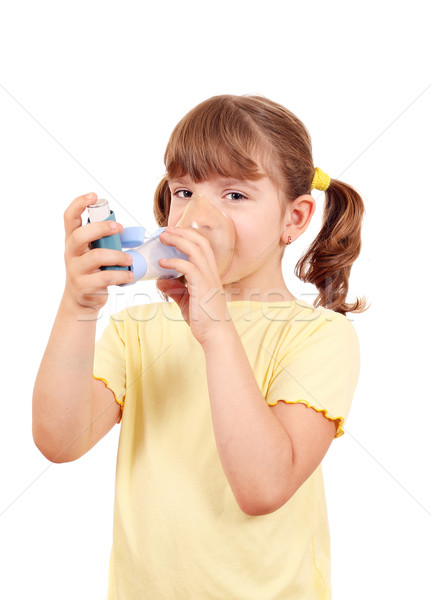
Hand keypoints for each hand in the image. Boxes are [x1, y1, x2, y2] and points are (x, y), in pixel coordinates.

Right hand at [63, 193, 133, 313]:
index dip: (79, 204)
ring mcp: (75, 270)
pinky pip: (105, 277)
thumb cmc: (91, 271)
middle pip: (80, 235)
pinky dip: (121, 275)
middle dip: (100, 228)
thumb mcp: (94, 252)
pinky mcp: (84, 286)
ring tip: (129, 259)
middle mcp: (71, 253)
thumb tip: (125, 230)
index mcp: (72, 240)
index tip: (94, 196)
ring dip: (117, 255)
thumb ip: (105, 240)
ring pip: (96, 257)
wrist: (81, 300)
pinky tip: (130, 275)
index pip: (69, 218)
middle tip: (117, 228)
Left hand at [156, 226, 231, 346]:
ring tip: (164, 238)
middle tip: (166, 230)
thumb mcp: (186, 302)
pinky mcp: (202, 286)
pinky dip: (174, 262)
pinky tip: (162, 263)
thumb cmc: (204, 320)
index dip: (188, 236)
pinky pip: (188, 267)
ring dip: (178, 241)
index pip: (203, 247)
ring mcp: (208, 278)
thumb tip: (160, 281)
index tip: (173, 233)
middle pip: (201, 242)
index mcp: (210, 273)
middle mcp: (211, 272)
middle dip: (183, 232)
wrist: (215, 335)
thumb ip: (174, 290)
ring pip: (196, 250)